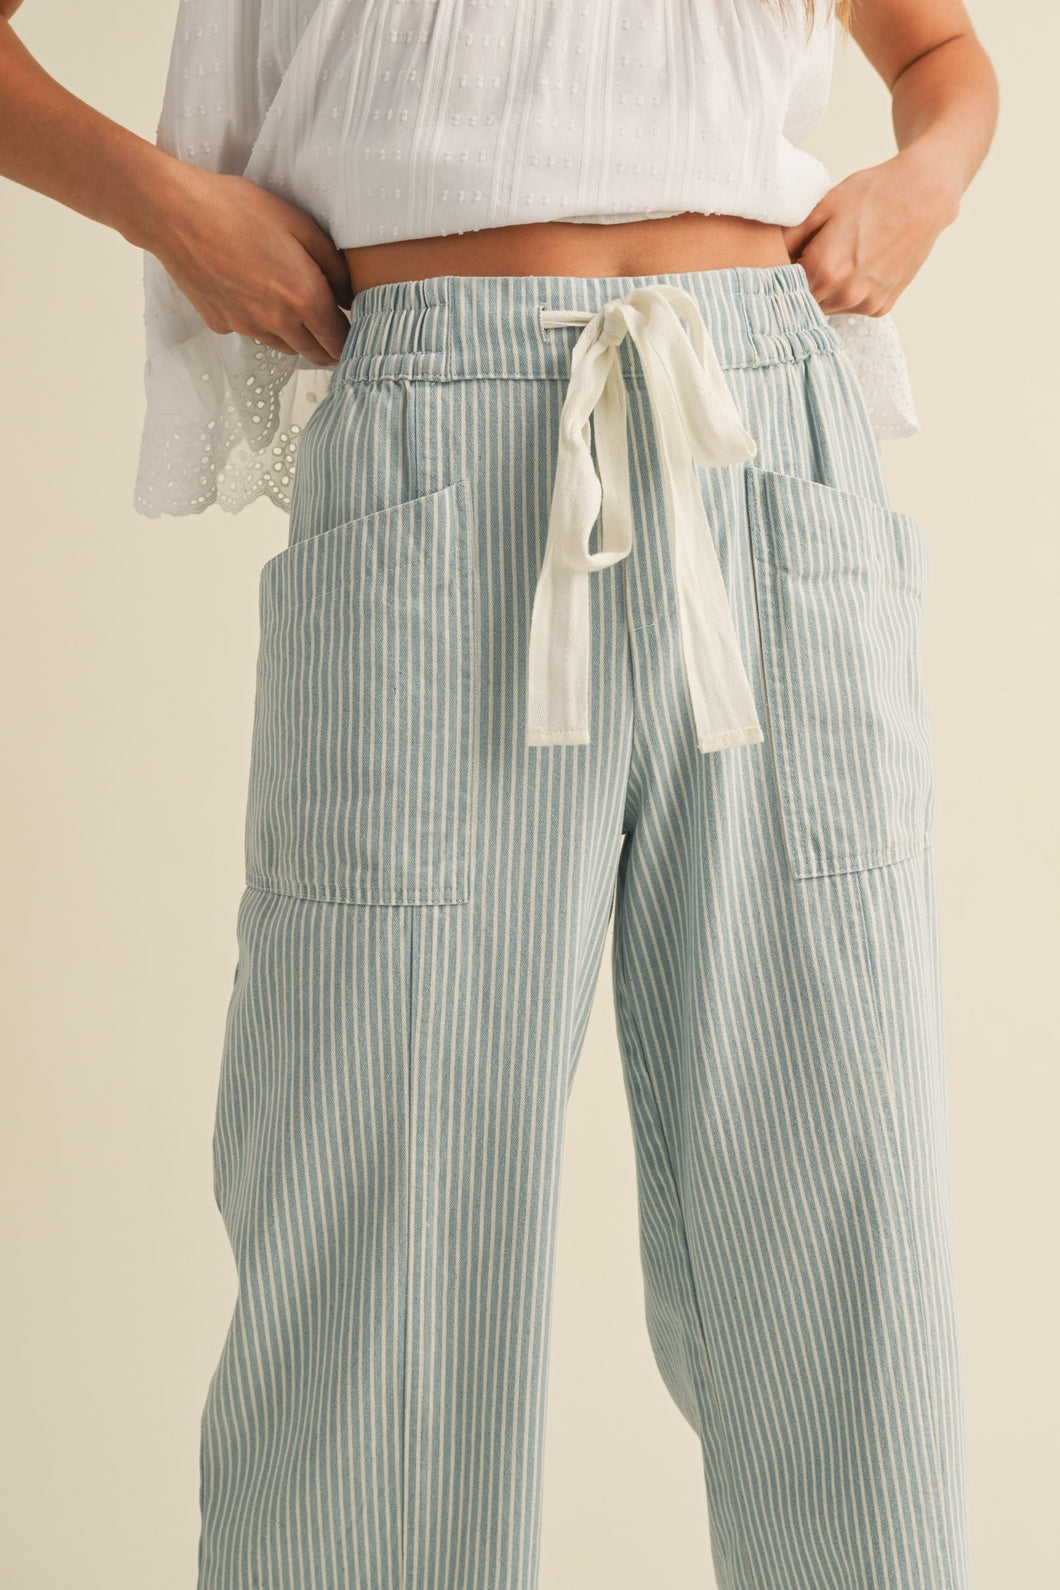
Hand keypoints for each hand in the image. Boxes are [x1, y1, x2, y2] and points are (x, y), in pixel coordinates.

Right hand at [145, 163, 352, 364]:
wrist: (174, 213)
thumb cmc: (237, 209)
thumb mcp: (299, 224)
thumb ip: (333, 264)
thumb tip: (350, 295)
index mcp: (303, 297)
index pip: (339, 340)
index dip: (352, 339)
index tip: (355, 330)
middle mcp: (277, 322)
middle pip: (314, 354)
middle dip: (329, 348)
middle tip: (335, 334)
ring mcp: (247, 327)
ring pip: (285, 347)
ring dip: (297, 338)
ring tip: (298, 314)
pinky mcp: (222, 324)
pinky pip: (253, 333)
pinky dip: (262, 324)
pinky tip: (256, 296)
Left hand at [780, 144, 959, 316]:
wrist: (924, 195)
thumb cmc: (872, 194)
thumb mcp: (823, 207)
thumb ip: (788, 239)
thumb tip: (763, 260)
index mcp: (824, 270)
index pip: (782, 290)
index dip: (777, 277)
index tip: (778, 265)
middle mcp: (845, 294)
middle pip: (804, 303)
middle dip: (800, 286)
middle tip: (808, 258)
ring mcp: (866, 303)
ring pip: (827, 308)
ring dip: (824, 292)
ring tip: (838, 259)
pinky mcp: (881, 307)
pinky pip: (851, 308)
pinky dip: (847, 294)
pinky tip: (858, 267)